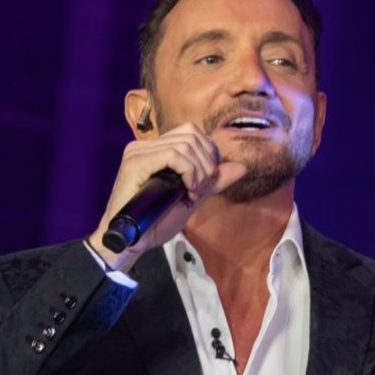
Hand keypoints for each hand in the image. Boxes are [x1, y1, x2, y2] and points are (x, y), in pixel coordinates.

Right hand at [88, 124, 248, 269]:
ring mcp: (138, 152)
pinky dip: (189, 172)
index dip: (207, 153)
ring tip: (191, 193)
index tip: (203, 183)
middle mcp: (144, 146)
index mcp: (155, 150)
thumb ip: (213, 181)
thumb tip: (242, 167)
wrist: (132, 242)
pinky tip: (186, 189)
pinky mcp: (136, 162)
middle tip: (199, 189)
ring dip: (198, 170)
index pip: (191, 132)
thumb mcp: (191, 198)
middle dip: (206, 162)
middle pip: (191, 133)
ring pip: (185, 144)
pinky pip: (174, 155)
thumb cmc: (154, 223)